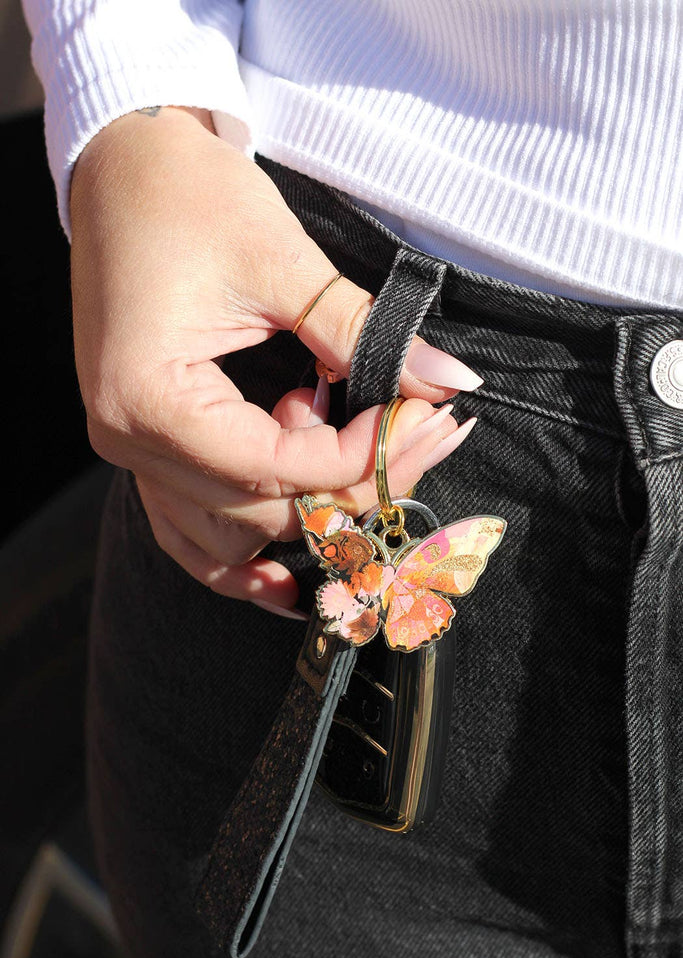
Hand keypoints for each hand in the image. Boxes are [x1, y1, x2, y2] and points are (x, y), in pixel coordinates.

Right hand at [70, 107, 482, 615]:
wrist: (123, 164)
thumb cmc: (186, 194)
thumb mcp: (281, 258)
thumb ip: (364, 333)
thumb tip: (449, 384)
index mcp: (147, 399)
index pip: (274, 467)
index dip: (361, 456)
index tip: (424, 419)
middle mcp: (128, 443)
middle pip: (261, 512)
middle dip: (354, 484)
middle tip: (424, 433)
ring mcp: (133, 453)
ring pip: (229, 539)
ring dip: (307, 513)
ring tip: (354, 446)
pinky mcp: (149, 448)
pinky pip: (192, 533)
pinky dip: (245, 557)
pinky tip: (292, 575)